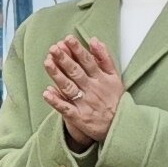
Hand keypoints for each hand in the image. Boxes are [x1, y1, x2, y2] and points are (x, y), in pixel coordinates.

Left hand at [41, 32, 121, 151]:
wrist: (121, 127)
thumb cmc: (115, 100)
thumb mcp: (115, 77)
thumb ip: (104, 58)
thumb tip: (94, 40)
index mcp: (101, 79)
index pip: (87, 61)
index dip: (77, 50)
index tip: (67, 39)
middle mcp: (92, 90)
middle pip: (76, 72)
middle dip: (64, 59)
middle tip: (53, 48)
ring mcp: (85, 104)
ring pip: (69, 88)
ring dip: (57, 75)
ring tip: (47, 63)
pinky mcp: (79, 118)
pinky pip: (66, 108)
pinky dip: (56, 101)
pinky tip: (46, 92)